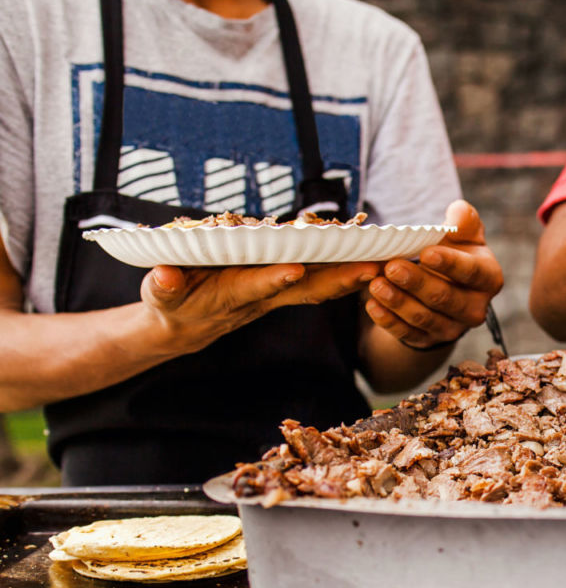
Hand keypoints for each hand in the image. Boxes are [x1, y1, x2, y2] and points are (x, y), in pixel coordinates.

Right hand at [141, 259, 381, 352]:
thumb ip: (163, 286)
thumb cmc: (170, 305)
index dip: (272, 279)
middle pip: (305, 289)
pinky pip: (318, 280)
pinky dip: (343, 272)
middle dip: (337, 280)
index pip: (256, 287)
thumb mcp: (161, 297)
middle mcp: (262, 296)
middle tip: (370, 269)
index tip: (294, 269)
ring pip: (318, 285)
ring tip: (384, 263)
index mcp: (231, 295)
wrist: (186, 325)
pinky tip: (369, 262)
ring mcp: (276, 294)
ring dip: (350, 276)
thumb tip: (163, 275)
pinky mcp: (282, 288)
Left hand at [364, 199, 503, 348]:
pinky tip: (372, 306)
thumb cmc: (455, 252)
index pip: (471, 273)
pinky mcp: (428, 340)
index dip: (450, 264)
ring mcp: (452, 328)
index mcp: (488, 279)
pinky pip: (407, 334)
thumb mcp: (464, 234)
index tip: (426, 253)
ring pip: (424, 318)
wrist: (444, 285)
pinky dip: (388, 321)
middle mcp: (475, 309)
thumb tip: (458, 212)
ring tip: (375, 284)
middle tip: (392, 267)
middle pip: (445, 298)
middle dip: (417, 283)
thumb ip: (463, 221)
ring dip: (398, 302)